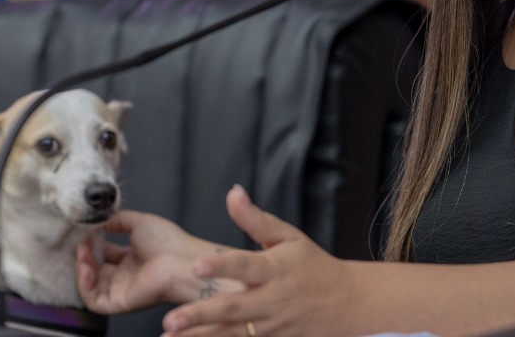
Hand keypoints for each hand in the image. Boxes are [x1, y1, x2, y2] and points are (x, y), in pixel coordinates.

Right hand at [77, 209, 238, 312]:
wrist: (179, 261)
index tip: (86, 231)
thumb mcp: (140, 222)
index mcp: (133, 258)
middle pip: (96, 268)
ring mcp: (122, 289)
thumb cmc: (167, 241)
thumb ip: (118, 220)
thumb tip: (100, 220)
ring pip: (91, 284)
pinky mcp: (119, 302)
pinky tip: (86, 267)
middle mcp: (126, 275)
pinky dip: (84, 285)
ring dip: (82, 268)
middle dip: (85, 254)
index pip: (106, 253)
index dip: (94, 243)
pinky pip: (94, 300)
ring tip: (83, 252)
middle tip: (82, 242)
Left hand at [159, 185, 355, 336]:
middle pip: (233, 308)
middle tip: (170, 320)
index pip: (245, 266)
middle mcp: (272, 300)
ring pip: (233, 334)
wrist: (345, 303)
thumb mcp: (289, 237)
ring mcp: (271, 326)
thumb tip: (233, 192)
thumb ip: (256, 219)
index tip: (196, 265)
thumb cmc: (311, 265)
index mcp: (275, 269)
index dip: (221, 265)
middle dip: (200, 314)